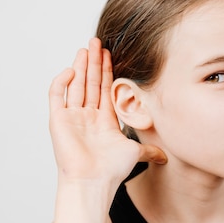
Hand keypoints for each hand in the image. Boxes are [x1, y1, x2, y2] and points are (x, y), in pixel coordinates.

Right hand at [48, 38, 165, 183]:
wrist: (94, 181)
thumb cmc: (112, 170)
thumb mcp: (135, 153)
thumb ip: (149, 150)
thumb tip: (167, 155)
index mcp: (104, 120)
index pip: (105, 89)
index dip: (106, 71)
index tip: (110, 53)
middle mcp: (87, 116)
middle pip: (90, 82)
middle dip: (93, 62)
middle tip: (97, 41)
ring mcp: (71, 117)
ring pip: (75, 85)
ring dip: (80, 66)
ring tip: (85, 48)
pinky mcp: (58, 120)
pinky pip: (57, 95)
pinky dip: (62, 82)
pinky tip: (72, 70)